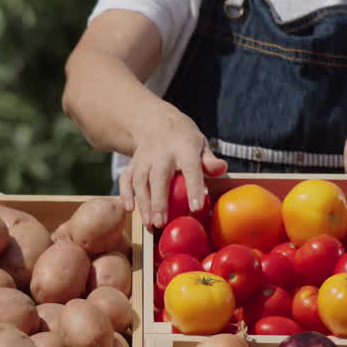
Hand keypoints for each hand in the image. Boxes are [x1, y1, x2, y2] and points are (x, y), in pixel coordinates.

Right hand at [119, 113, 225, 227]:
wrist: (157, 123)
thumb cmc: (185, 142)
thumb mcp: (201, 145)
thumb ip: (209, 160)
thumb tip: (221, 169)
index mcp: (184, 148)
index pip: (190, 168)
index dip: (193, 188)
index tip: (195, 208)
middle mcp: (161, 153)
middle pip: (158, 177)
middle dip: (159, 201)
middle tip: (161, 223)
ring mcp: (144, 158)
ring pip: (140, 181)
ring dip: (143, 203)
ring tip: (149, 224)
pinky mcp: (132, 163)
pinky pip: (126, 179)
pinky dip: (125, 193)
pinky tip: (129, 209)